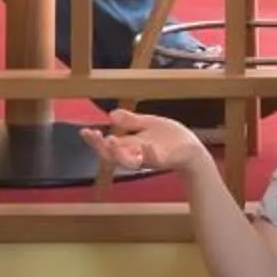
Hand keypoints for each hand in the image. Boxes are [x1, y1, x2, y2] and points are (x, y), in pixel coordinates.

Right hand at [80, 108, 208, 178]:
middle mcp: (136, 154)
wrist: (192, 149)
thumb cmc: (170, 138)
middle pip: (112, 156)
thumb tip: (111, 114)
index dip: (94, 141)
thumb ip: (131, 121)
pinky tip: (144, 145)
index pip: (107, 146)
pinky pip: (154, 159)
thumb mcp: (148, 124)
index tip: (85, 131)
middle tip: (95, 136)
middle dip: (101, 148)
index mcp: (130, 146)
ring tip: (112, 140)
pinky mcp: (164, 160)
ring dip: (119, 153)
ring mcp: (149, 158)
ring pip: (129, 162)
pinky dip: (149, 154)